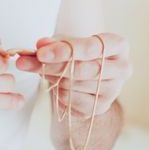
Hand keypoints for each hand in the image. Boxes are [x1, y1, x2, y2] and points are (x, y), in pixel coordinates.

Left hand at [16, 33, 131, 117]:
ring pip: (75, 85)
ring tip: (40, 69)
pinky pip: (72, 101)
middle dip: (53, 66)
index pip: (93, 47)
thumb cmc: (79, 52)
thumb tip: (41, 46)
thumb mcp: (67, 41)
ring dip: (51, 77)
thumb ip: (54, 42)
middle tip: (25, 62)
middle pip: (85, 70)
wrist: (87, 73)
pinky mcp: (101, 108)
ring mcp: (113, 91)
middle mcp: (122, 68)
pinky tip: (55, 83)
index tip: (40, 52)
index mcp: (119, 45)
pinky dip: (57, 92)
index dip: (65, 50)